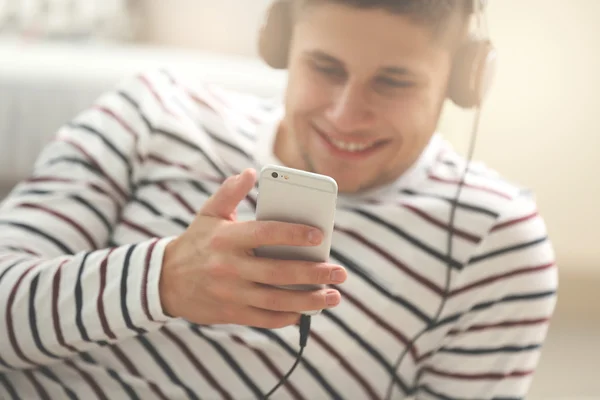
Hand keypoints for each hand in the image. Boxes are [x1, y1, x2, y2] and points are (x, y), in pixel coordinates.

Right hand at [160, 168, 346, 328]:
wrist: (164, 281)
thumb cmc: (195, 243)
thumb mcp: (208, 214)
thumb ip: (229, 193)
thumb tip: (251, 172)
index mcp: (227, 239)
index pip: (266, 234)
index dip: (293, 234)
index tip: (320, 235)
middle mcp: (229, 267)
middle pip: (278, 272)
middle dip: (314, 273)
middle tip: (340, 273)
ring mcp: (230, 293)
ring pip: (276, 300)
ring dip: (308, 300)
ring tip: (332, 297)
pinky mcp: (231, 313)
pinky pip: (264, 319)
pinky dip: (287, 317)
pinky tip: (306, 311)